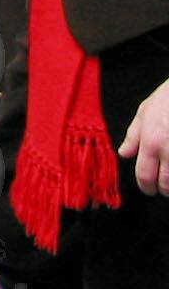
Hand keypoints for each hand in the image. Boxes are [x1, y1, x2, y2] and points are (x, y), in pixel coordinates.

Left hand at [120, 76, 168, 194]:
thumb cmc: (167, 98)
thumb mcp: (144, 112)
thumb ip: (133, 135)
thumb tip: (124, 154)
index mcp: (151, 141)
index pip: (145, 175)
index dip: (146, 187)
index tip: (149, 190)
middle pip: (166, 185)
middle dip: (164, 190)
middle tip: (163, 188)